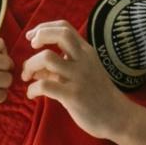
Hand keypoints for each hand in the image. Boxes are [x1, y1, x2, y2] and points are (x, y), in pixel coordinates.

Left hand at [21, 21, 136, 141]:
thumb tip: (34, 69)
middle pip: (59, 34)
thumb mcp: (82, 75)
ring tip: (27, 76)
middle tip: (31, 49)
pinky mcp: (73, 96)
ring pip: (47, 57)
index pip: (64, 27)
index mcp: (86, 52)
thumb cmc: (98, 95)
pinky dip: (32, 88)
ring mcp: (79, 77)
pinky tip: (32, 95)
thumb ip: (60, 69)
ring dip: (30, 65)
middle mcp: (84, 60)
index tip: (32, 38)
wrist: (118, 117)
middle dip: (39, 36)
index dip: (44, 28)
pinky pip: (45, 86)